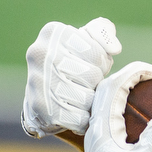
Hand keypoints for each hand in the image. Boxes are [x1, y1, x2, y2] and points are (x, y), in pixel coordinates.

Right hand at [21, 18, 121, 138]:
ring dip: (90, 101)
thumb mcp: (87, 40)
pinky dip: (82, 119)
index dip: (101, 63)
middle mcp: (40, 53)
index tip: (89, 64)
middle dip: (96, 82)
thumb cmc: (73, 62)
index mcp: (53, 32)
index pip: (96, 53)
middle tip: (86, 83)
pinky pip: (78, 118)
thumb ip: (104, 34)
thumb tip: (114, 48)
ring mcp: (37, 81)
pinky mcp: (40, 108)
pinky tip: (74, 111)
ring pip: (86, 98)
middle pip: (92, 75)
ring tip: (80, 96)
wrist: (42, 95)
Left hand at [85, 61, 151, 151]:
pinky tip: (147, 124)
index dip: (135, 72)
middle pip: (105, 93)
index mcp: (101, 132)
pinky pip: (115, 124)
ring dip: (126, 96)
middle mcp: (96, 137)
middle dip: (127, 79)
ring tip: (150, 94)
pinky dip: (130, 114)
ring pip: (107, 109)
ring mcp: (100, 149)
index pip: (112, 87)